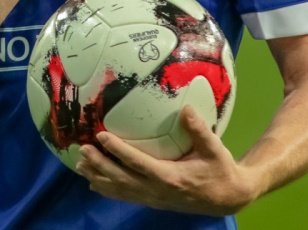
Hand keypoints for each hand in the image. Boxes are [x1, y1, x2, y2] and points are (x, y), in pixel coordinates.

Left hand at [74, 107, 257, 215]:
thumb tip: (186, 108)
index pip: (139, 163)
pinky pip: (126, 196)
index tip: (101, 136)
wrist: (228, 197)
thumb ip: (199, 130)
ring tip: (80, 165)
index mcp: (171, 177)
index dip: (119, 150)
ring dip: (99, 177)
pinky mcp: (153, 200)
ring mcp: (154, 198)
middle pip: (122, 180)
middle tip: (82, 150)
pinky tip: (94, 182)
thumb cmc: (220, 170)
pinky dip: (108, 190)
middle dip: (100, 165)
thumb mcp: (214, 149)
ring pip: (121, 191)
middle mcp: (158, 191)